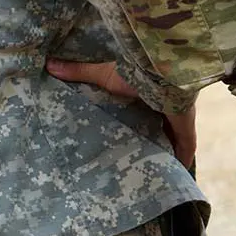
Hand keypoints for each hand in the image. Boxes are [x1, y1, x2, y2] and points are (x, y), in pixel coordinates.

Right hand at [46, 58, 196, 168]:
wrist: (162, 71)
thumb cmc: (134, 72)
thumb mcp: (102, 74)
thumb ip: (78, 73)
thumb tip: (47, 64)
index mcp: (148, 93)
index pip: (146, 108)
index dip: (141, 118)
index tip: (131, 133)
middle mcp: (165, 105)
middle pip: (162, 126)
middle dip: (156, 139)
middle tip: (144, 159)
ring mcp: (178, 116)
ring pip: (175, 137)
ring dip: (169, 151)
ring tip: (160, 170)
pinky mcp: (186, 125)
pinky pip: (187, 145)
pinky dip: (184, 157)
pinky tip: (180, 170)